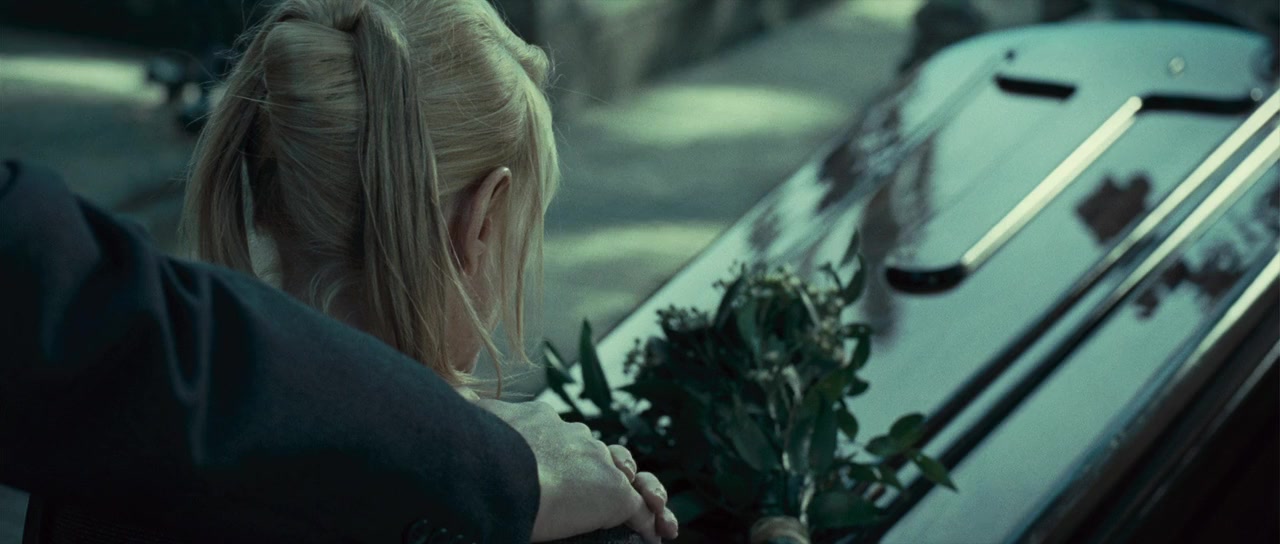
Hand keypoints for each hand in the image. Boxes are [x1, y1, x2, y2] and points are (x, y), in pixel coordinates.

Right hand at [477, 400, 665, 541]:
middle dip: (602, 467)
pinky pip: (638, 509)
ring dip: (635, 490)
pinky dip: (647, 523)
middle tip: (592, 495)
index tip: (554, 468)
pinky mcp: (612, 493)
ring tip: (640, 510)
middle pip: (598, 450)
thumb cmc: (474, 453)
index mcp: (541, 420)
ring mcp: (596, 462)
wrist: (496, 472)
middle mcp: (573, 435)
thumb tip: (459, 395)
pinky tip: (654, 536)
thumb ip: (470, 409)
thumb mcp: (470, 422)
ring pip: (625, 473)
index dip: (565, 452)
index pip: (562, 435)